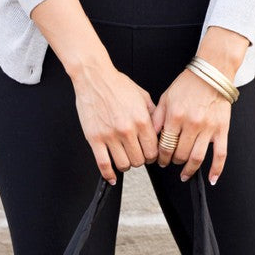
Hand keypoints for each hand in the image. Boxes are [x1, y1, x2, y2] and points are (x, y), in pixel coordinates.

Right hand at [72, 61, 158, 184]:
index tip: (149, 154)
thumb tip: (160, 132)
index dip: (153, 156)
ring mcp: (110, 136)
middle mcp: (127, 130)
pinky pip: (103, 164)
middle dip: (139, 160)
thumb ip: (153, 116)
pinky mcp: (95, 139)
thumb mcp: (143, 97)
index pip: (153, 151)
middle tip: (136, 155)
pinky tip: (112, 177)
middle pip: (139, 161)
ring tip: (124, 158)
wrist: (94, 77)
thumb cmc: (117, 85)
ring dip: (125, 165)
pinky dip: (108, 174)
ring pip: (123, 165)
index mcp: (141, 120)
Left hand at [150, 67, 232, 184]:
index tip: (160, 160)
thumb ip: (157, 118)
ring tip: (184, 174)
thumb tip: (151, 138)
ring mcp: (208, 128)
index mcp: (176, 116)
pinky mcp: (222, 130)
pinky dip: (216, 169)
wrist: (212, 72)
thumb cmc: (188, 85)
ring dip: (189, 169)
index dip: (161, 157)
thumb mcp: (166, 98)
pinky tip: (211, 179)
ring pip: (197, 158)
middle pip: (180, 154)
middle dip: (173, 162)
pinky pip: (220, 154)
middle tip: (171, 163)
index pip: (165, 146)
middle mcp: (192, 124)